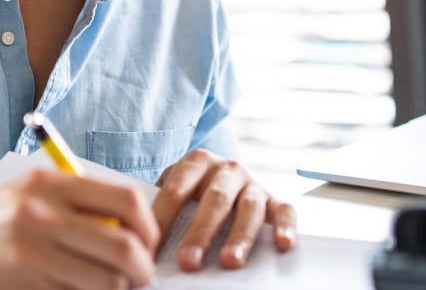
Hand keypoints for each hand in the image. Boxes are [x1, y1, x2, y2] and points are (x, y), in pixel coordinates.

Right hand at [0, 168, 159, 288]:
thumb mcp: (18, 202)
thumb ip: (67, 207)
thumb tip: (125, 228)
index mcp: (47, 184)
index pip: (127, 200)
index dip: (148, 228)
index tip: (146, 246)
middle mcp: (44, 212)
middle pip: (128, 245)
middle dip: (141, 271)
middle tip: (137, 280)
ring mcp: (35, 250)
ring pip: (110, 282)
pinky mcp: (27, 283)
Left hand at [152, 149, 296, 271]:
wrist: (223, 176)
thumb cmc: (192, 191)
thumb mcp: (176, 188)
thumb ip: (162, 208)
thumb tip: (140, 243)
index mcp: (197, 162)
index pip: (176, 191)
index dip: (162, 220)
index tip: (150, 250)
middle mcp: (227, 169)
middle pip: (214, 200)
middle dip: (200, 233)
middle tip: (188, 262)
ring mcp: (253, 183)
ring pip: (249, 208)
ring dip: (239, 237)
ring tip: (230, 262)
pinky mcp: (275, 199)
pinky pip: (285, 210)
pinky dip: (286, 227)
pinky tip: (282, 245)